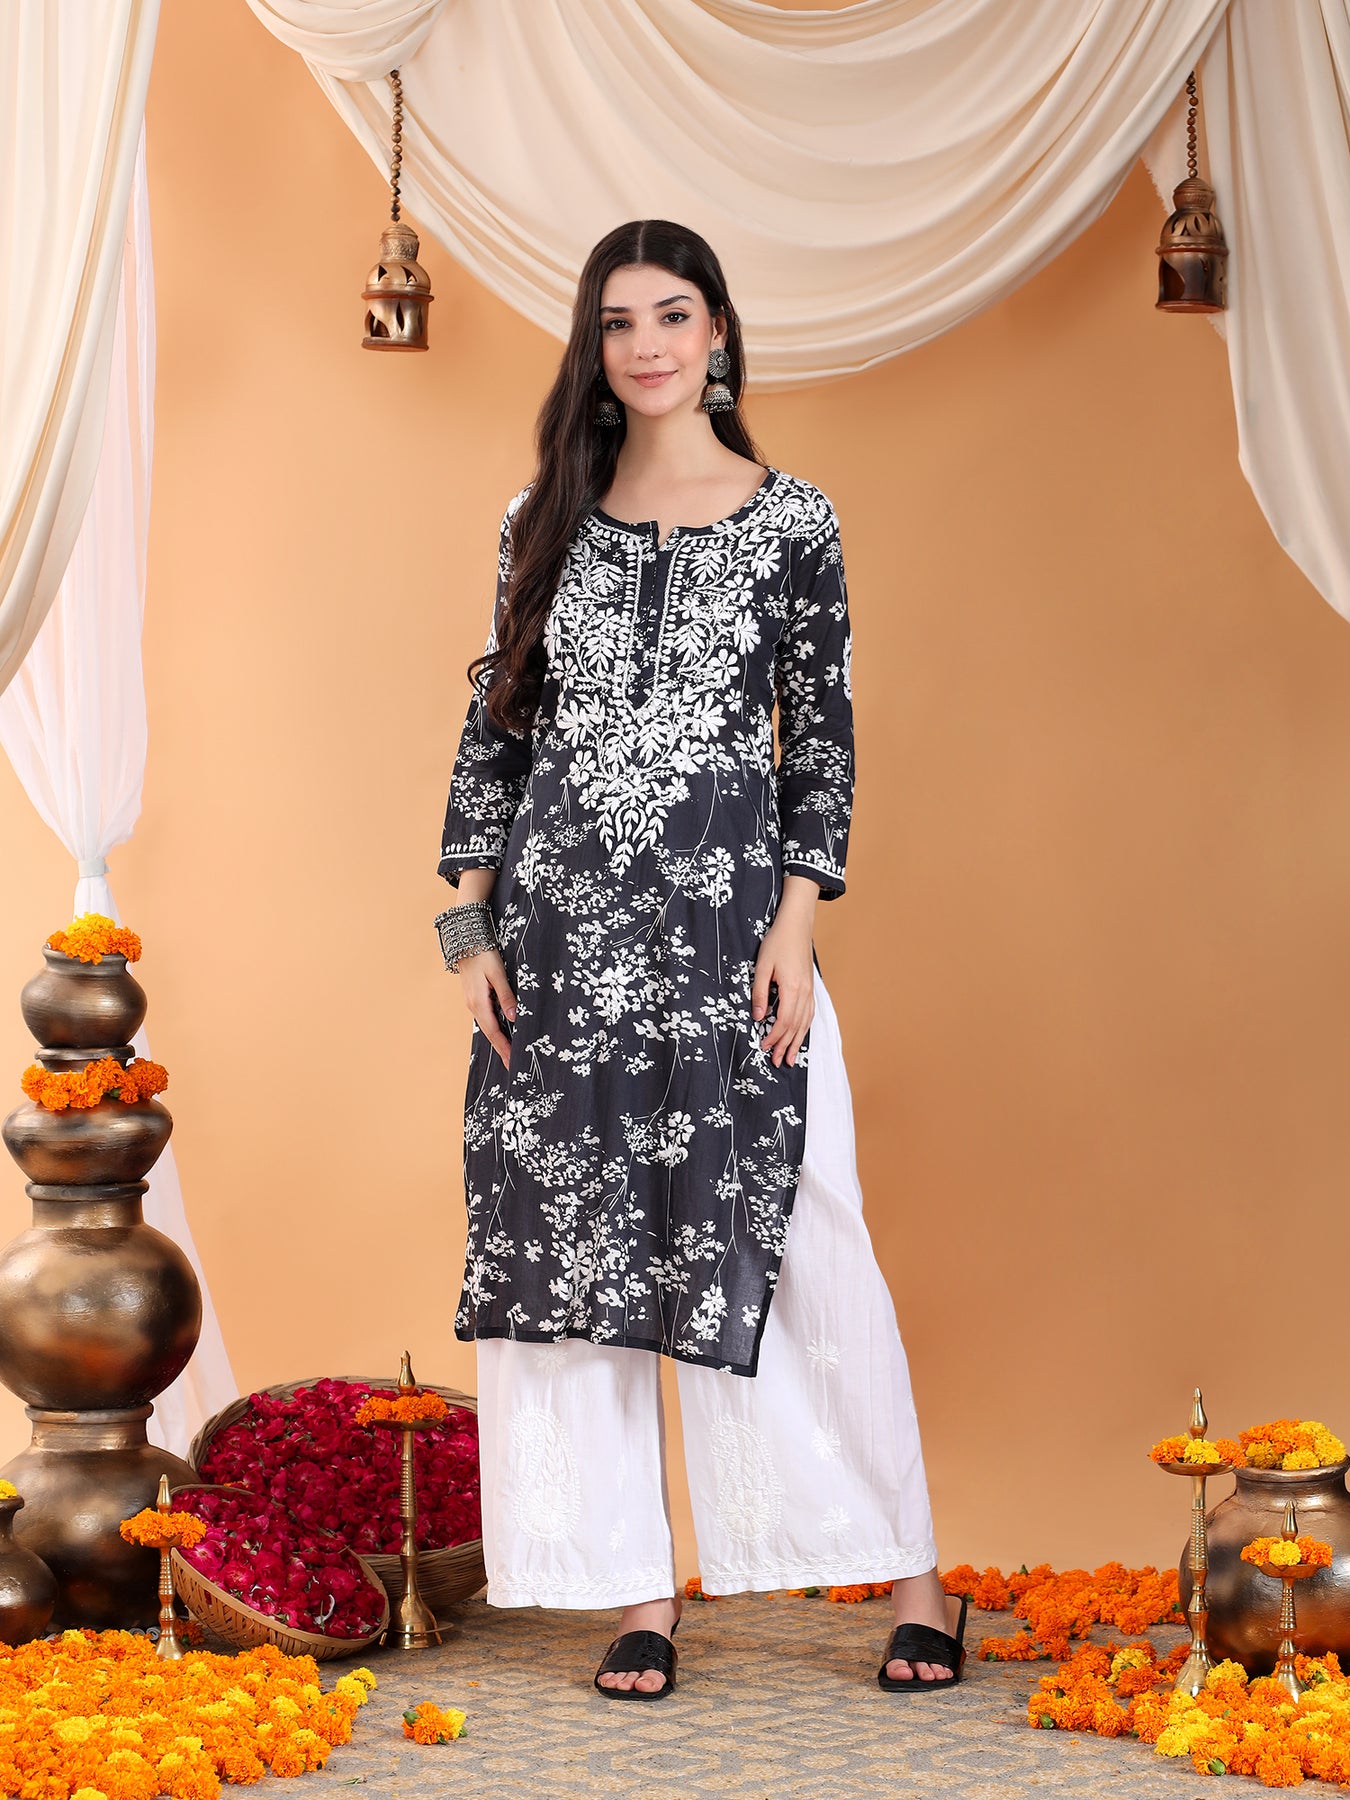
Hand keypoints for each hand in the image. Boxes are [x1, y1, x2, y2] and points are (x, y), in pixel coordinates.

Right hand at [458, 945, 517, 1068]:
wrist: (464, 939)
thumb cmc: (483, 953)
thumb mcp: (497, 973)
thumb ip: (506, 995)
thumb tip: (515, 1017)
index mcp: (478, 1002)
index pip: (494, 1031)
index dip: (504, 1047)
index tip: (513, 1062)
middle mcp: (473, 1006)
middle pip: (490, 1033)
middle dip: (501, 1049)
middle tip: (512, 1066)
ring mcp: (472, 1002)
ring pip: (488, 1026)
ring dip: (498, 1040)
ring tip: (510, 1053)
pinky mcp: (475, 997)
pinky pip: (486, 1017)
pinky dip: (495, 1028)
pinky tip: (503, 1032)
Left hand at [752, 875, 818, 1066]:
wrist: (796, 925)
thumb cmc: (777, 942)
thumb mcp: (762, 965)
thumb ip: (759, 992)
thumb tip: (757, 1016)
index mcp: (792, 988)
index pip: (784, 1021)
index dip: (774, 1037)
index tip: (763, 1046)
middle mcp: (804, 993)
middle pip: (796, 1026)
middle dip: (785, 1046)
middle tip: (776, 1062)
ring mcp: (810, 990)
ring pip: (805, 1022)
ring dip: (797, 1041)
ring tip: (789, 1058)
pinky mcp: (810, 987)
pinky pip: (809, 1014)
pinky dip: (804, 1028)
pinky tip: (800, 1036)